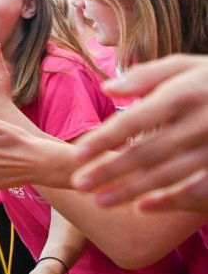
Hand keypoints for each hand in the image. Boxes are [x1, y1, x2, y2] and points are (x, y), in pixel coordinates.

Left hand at [72, 55, 207, 212]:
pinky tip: (142, 208)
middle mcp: (199, 122)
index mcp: (184, 94)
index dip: (105, 139)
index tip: (78, 155)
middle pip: (147, 152)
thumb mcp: (186, 66)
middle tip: (79, 184)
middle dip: (110, 171)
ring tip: (100, 201)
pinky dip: (170, 200)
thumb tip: (107, 88)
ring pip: (167, 174)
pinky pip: (198, 188)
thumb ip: (146, 76)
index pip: (135, 119)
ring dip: (131, 190)